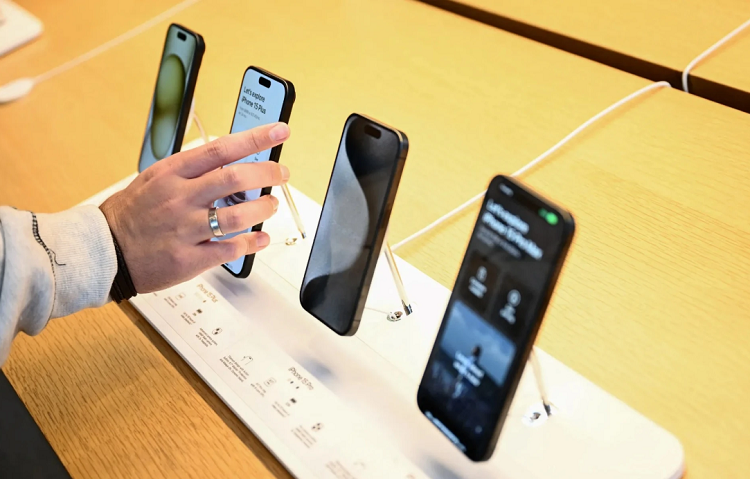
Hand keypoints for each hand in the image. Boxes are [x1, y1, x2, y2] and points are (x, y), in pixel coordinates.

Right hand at [100, 122, 290, 292]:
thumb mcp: (156, 179)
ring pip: (236, 216)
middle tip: (282, 173)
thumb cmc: (133, 213)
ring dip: (262, 209)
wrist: (104, 250)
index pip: (221, 148)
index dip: (255, 138)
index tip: (278, 132)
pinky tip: (260, 239)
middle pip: (235, 179)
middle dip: (267, 173)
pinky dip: (251, 243)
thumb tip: (232, 160)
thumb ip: (192, 171)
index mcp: (172, 174)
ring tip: (270, 205)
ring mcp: (184, 230)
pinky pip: (229, 249)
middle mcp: (179, 199)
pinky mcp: (188, 259)